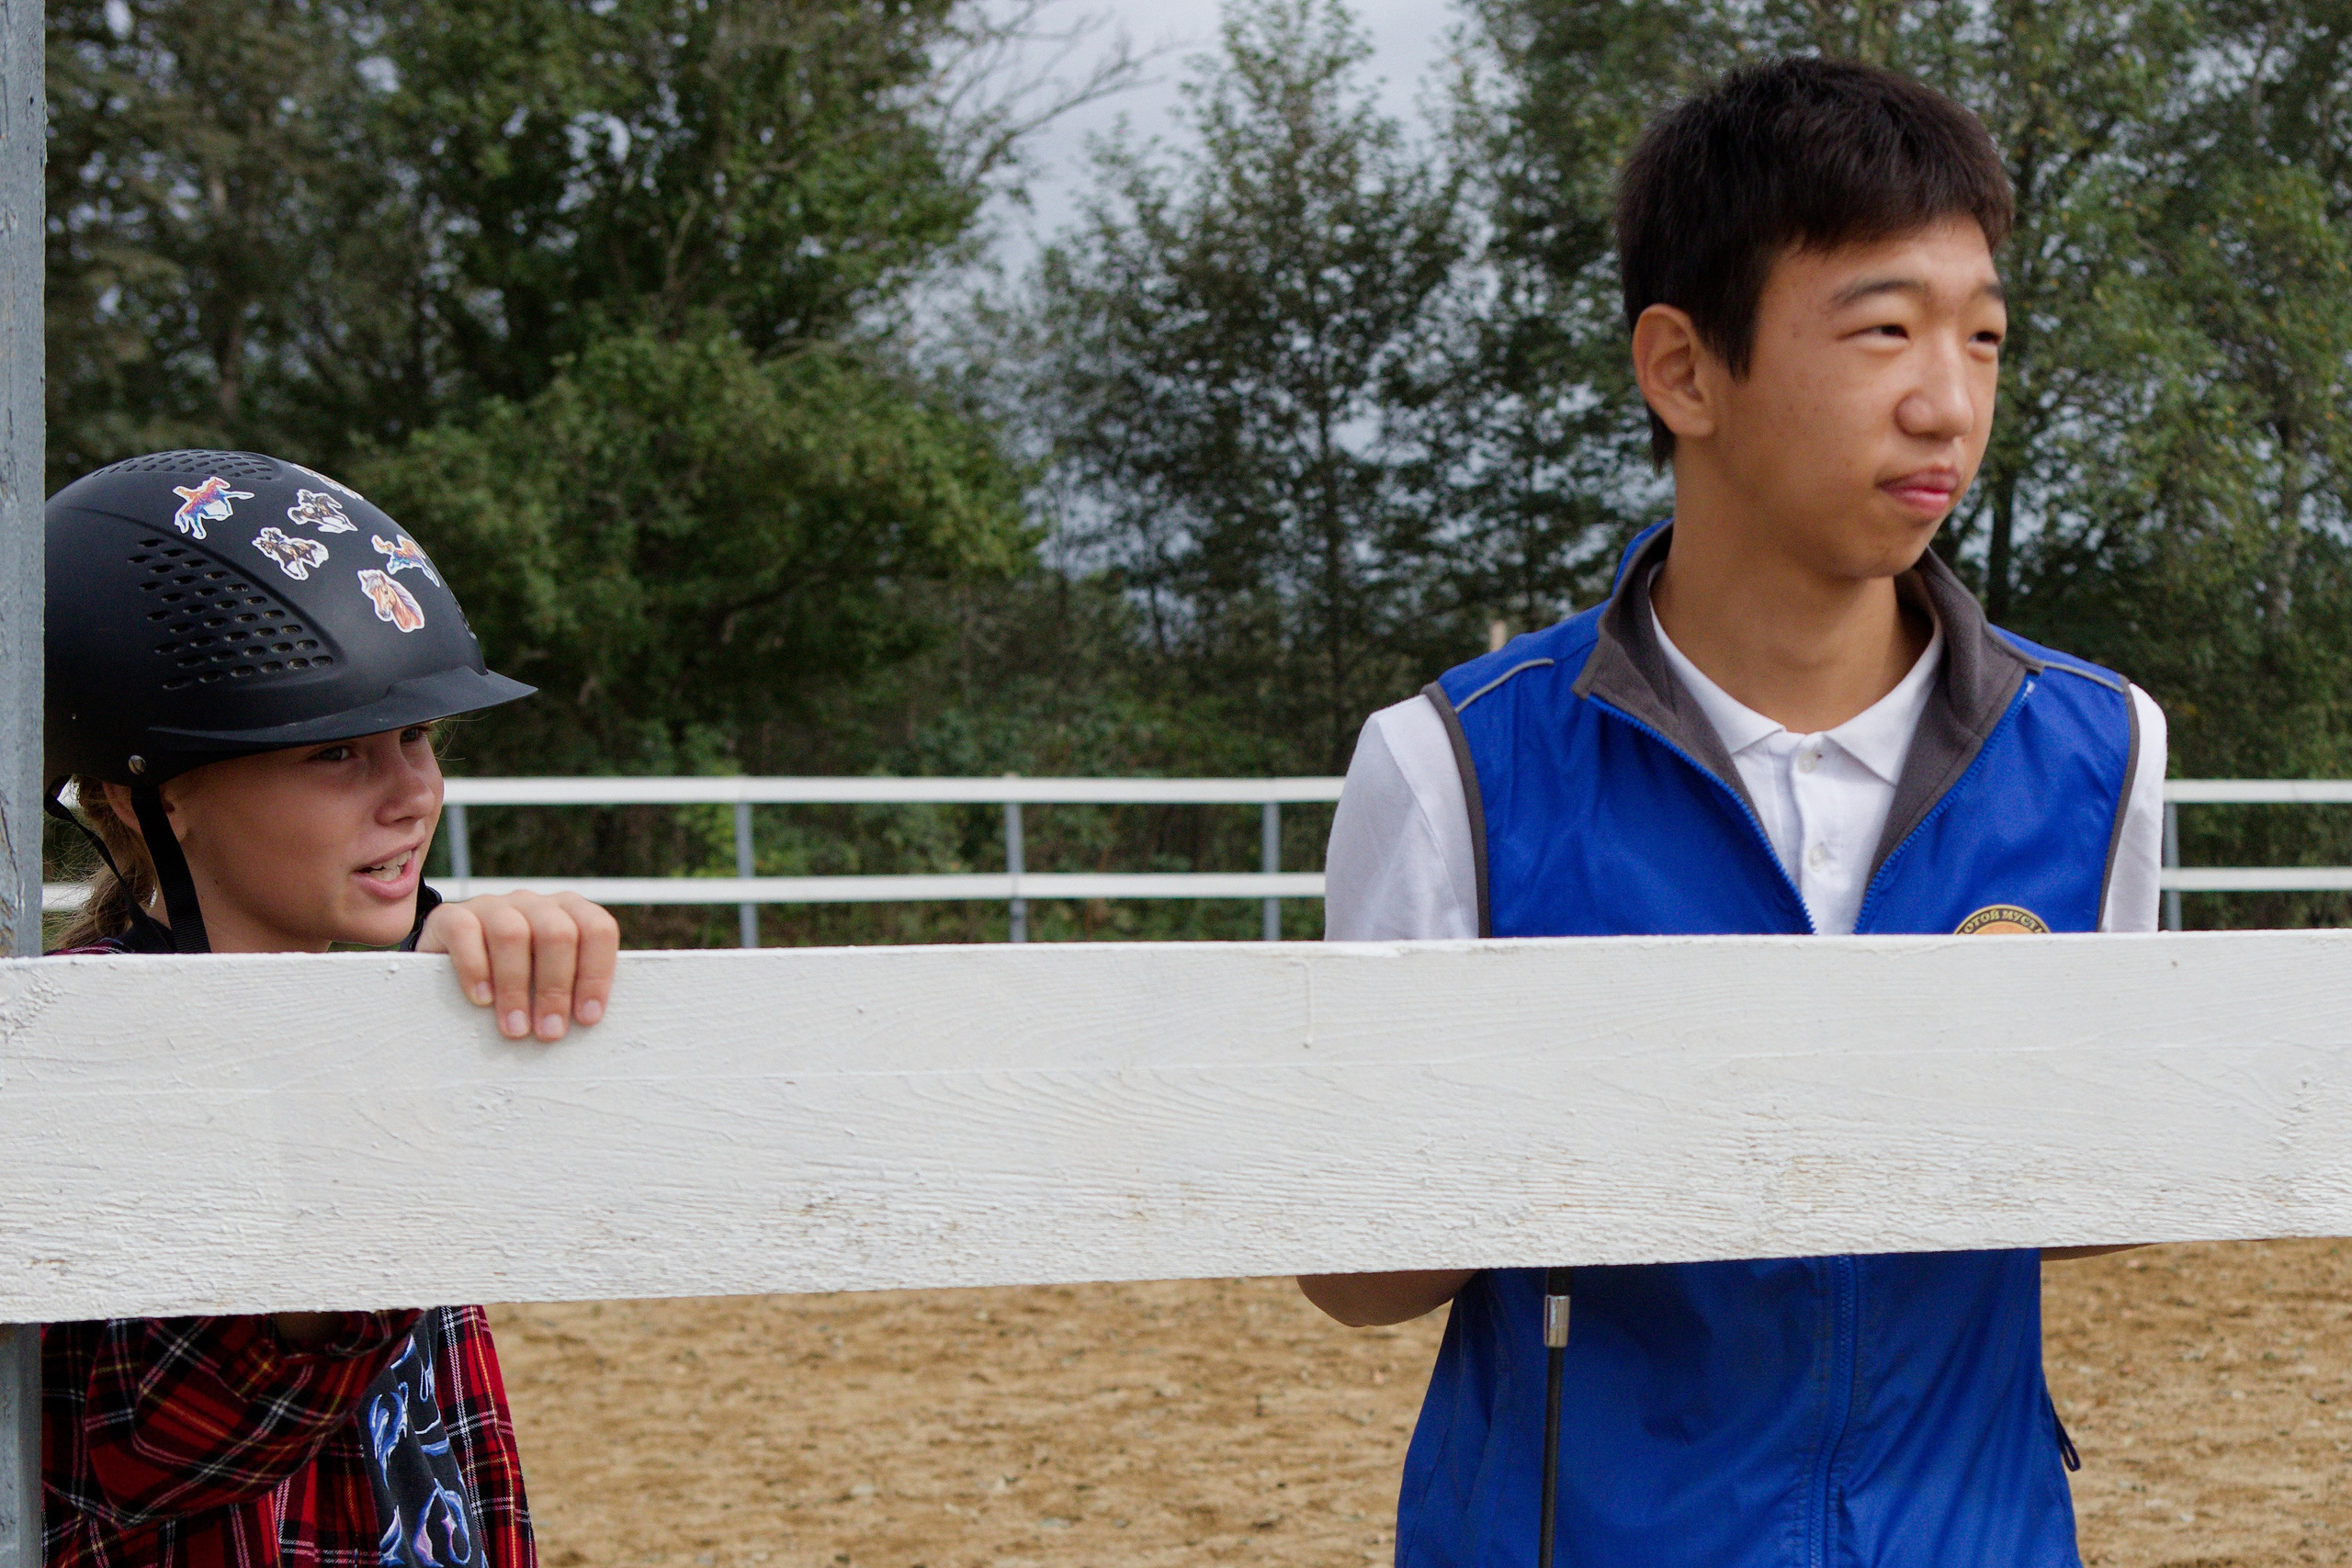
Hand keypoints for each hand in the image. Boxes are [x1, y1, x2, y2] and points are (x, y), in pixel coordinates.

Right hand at [419, 890, 619, 1040]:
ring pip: (512, 934)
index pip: (597, 929)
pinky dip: (475, 969)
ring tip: (516, 1028)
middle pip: (557, 933)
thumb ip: (571, 989)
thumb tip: (587, 1023)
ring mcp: (492, 906)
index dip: (596, 974)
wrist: (450, 965)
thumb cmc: (518, 980)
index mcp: (569, 912)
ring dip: (516, 988)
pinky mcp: (451, 915)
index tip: (587, 1018)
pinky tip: (481, 1000)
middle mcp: (534, 904)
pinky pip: (465, 932)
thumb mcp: (548, 980)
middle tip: (549, 1032)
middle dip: (555, 988)